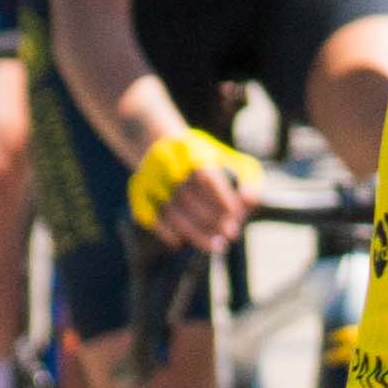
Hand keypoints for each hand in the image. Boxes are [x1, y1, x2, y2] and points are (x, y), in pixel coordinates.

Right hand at [130, 114, 259, 254]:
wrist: (157, 142)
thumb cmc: (204, 158)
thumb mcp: (229, 159)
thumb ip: (247, 178)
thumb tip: (250, 202)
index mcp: (190, 150)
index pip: (205, 176)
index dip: (221, 198)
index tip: (237, 216)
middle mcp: (166, 163)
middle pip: (188, 196)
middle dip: (211, 219)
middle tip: (230, 235)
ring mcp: (149, 177)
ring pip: (170, 210)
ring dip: (194, 231)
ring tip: (215, 245)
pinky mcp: (137, 191)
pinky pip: (149, 216)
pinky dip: (165, 231)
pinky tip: (182, 242)